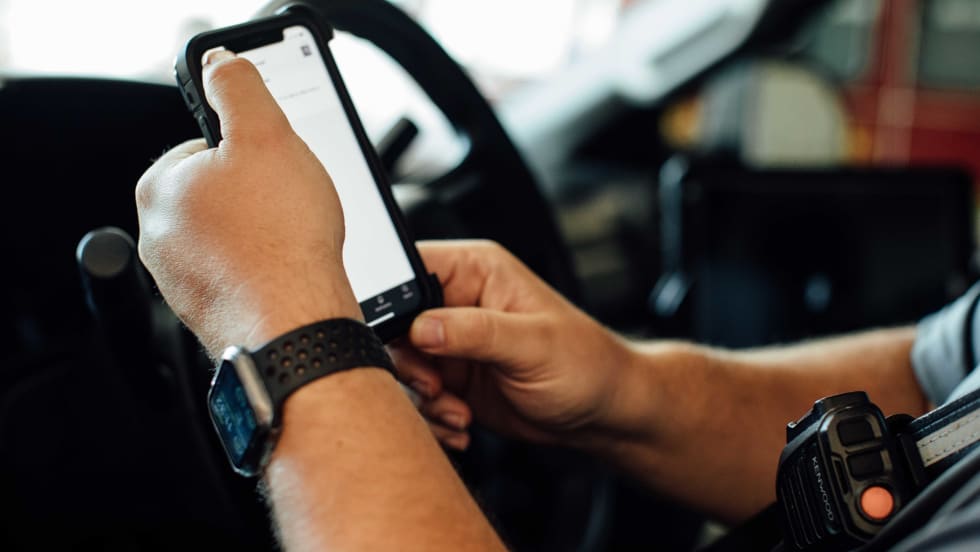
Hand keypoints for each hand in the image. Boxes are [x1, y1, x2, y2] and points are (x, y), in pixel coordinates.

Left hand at [136, 50, 359, 353]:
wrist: (295, 325)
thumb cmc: (281, 241)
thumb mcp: (266, 136)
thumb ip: (239, 89)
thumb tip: (223, 66)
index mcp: (161, 187)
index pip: (206, 146)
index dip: (251, 151)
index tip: (275, 165)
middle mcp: (160, 236)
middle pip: (220, 193)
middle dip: (258, 195)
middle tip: (290, 205)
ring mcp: (181, 279)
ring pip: (231, 236)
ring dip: (263, 234)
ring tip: (293, 241)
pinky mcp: (208, 309)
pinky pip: (240, 273)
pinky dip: (264, 269)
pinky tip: (288, 270)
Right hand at [391, 241, 634, 449]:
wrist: (603, 413)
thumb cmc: (586, 363)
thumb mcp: (532, 344)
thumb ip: (475, 332)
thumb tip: (421, 325)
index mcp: (475, 271)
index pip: (409, 269)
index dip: (393, 303)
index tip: (405, 342)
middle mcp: (457, 303)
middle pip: (395, 324)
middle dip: (409, 365)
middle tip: (435, 387)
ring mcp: (453, 343)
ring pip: (403, 366)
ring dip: (424, 398)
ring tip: (458, 413)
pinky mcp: (452, 378)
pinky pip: (419, 396)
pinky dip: (433, 417)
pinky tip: (461, 425)